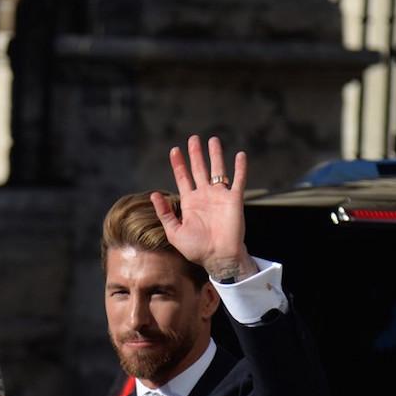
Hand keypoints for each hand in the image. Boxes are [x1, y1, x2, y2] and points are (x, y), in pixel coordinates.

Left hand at [150, 135, 256, 281]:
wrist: (218, 257)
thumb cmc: (196, 248)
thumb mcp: (174, 232)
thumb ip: (165, 213)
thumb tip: (155, 194)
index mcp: (190, 202)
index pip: (183, 178)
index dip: (178, 164)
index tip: (174, 150)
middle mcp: (205, 196)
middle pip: (199, 169)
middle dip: (196, 154)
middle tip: (193, 138)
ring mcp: (220, 196)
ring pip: (218, 170)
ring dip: (215, 155)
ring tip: (212, 140)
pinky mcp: (234, 200)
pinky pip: (238, 181)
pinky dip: (240, 168)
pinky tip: (239, 155)